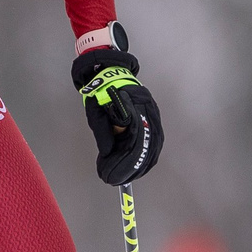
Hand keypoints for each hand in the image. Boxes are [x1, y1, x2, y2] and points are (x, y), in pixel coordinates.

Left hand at [73, 44, 161, 185]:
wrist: (110, 71)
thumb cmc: (101, 91)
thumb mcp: (96, 112)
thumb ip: (103, 132)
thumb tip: (109, 154)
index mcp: (133, 108)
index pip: (133, 142)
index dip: (123, 162)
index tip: (110, 175)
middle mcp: (148, 111)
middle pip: (147, 146)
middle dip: (133, 167)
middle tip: (117, 180)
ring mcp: (153, 113)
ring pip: (154, 145)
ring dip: (143, 164)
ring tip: (129, 177)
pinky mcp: (153, 116)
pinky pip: (156, 140)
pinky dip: (148, 155)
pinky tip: (141, 166)